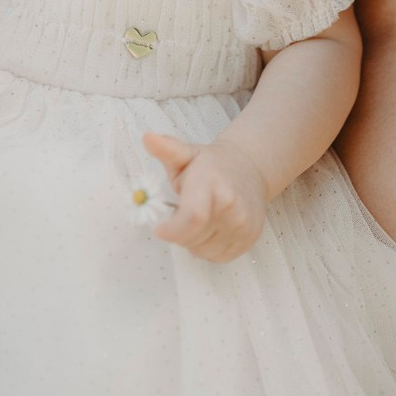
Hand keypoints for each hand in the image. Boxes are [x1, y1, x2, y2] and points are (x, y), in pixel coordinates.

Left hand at [142, 131, 268, 261]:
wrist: (250, 169)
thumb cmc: (211, 164)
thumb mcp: (187, 154)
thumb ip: (166, 148)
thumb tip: (146, 138)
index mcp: (212, 183)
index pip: (193, 217)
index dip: (172, 229)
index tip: (159, 228)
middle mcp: (232, 206)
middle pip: (193, 238)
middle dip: (178, 232)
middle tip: (179, 214)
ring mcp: (244, 225)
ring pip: (203, 251)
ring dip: (193, 241)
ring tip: (198, 218)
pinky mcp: (250, 239)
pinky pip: (217, 257)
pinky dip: (207, 247)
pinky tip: (211, 227)